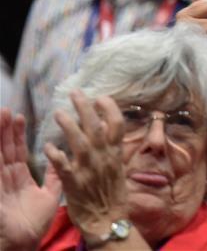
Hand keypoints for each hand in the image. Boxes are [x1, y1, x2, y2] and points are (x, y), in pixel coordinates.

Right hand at [1, 108, 60, 250]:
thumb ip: (54, 176)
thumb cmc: (34, 224)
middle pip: (5, 149)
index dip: (17, 134)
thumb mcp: (48, 196)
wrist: (23, 244)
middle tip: (7, 110)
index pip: (17, 151)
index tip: (20, 116)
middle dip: (5, 130)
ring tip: (0, 116)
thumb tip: (60, 157)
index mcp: (18, 178)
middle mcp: (6, 178)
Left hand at [42, 93, 129, 241]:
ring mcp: (89, 169)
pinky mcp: (74, 183)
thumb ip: (112, 149)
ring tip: (59, 112)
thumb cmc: (112, 194)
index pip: (117, 124)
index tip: (100, 97)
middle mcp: (103, 157)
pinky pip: (63, 166)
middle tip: (76, 93)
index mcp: (115, 153)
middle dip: (86, 108)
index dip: (109, 108)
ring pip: (79, 142)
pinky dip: (55, 155)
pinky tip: (47, 146)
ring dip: (69, 125)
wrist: (107, 219)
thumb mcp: (118, 168)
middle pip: (96, 126)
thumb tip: (106, 131)